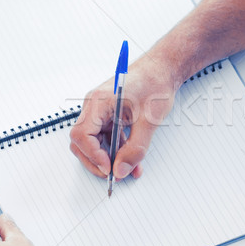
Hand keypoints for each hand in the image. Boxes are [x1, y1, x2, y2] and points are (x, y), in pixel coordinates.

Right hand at [70, 55, 177, 179]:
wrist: (162, 70)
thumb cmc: (156, 85)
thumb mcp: (149, 121)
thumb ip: (135, 148)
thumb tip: (121, 170)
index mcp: (100, 101)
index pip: (82, 134)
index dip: (93, 155)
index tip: (109, 168)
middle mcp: (95, 105)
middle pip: (82, 141)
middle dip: (96, 161)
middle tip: (114, 175)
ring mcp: (99, 110)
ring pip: (93, 142)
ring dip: (108, 159)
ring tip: (126, 170)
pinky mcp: (107, 115)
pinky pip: (105, 137)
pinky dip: (116, 151)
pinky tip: (131, 161)